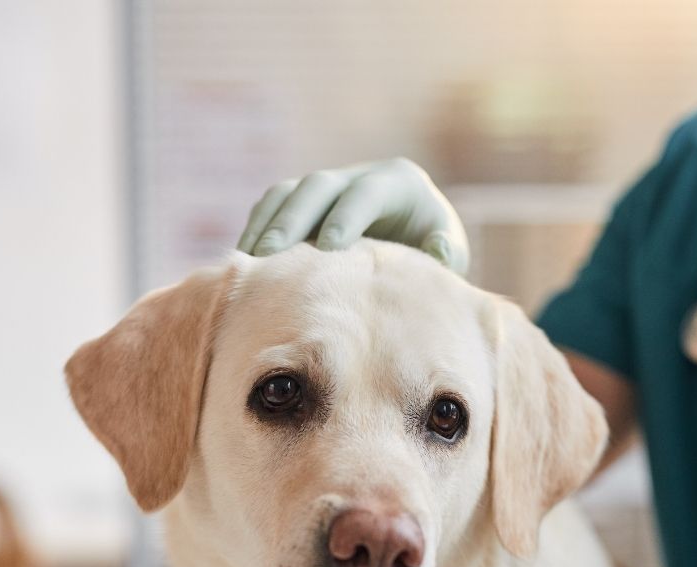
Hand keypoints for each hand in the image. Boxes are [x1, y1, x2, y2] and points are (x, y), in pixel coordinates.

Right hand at [236, 158, 469, 273]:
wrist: (416, 242)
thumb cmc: (433, 253)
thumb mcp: (451, 255)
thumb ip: (446, 255)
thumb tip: (438, 250)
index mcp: (400, 182)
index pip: (366, 193)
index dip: (345, 217)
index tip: (326, 249)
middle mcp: (360, 174)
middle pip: (318, 186)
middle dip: (293, 219)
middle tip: (270, 255)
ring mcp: (329, 185)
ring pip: (289, 191)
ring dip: (266, 223)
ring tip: (247, 260)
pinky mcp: (306, 201)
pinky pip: (274, 205)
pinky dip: (257, 228)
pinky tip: (245, 261)